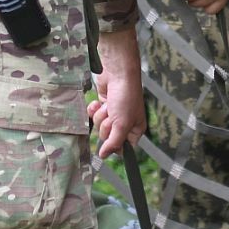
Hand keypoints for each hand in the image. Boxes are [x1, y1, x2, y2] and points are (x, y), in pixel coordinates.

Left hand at [87, 26, 144, 158]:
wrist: (117, 72)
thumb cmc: (126, 95)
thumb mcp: (122, 123)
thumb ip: (114, 142)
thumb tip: (104, 156)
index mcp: (135, 129)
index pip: (124, 147)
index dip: (115, 144)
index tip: (113, 137)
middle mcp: (124, 122)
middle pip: (108, 136)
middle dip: (107, 125)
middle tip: (113, 115)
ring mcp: (113, 114)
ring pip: (99, 125)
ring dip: (101, 115)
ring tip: (109, 106)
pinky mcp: (103, 105)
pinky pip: (94, 114)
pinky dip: (94, 108)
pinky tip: (98, 102)